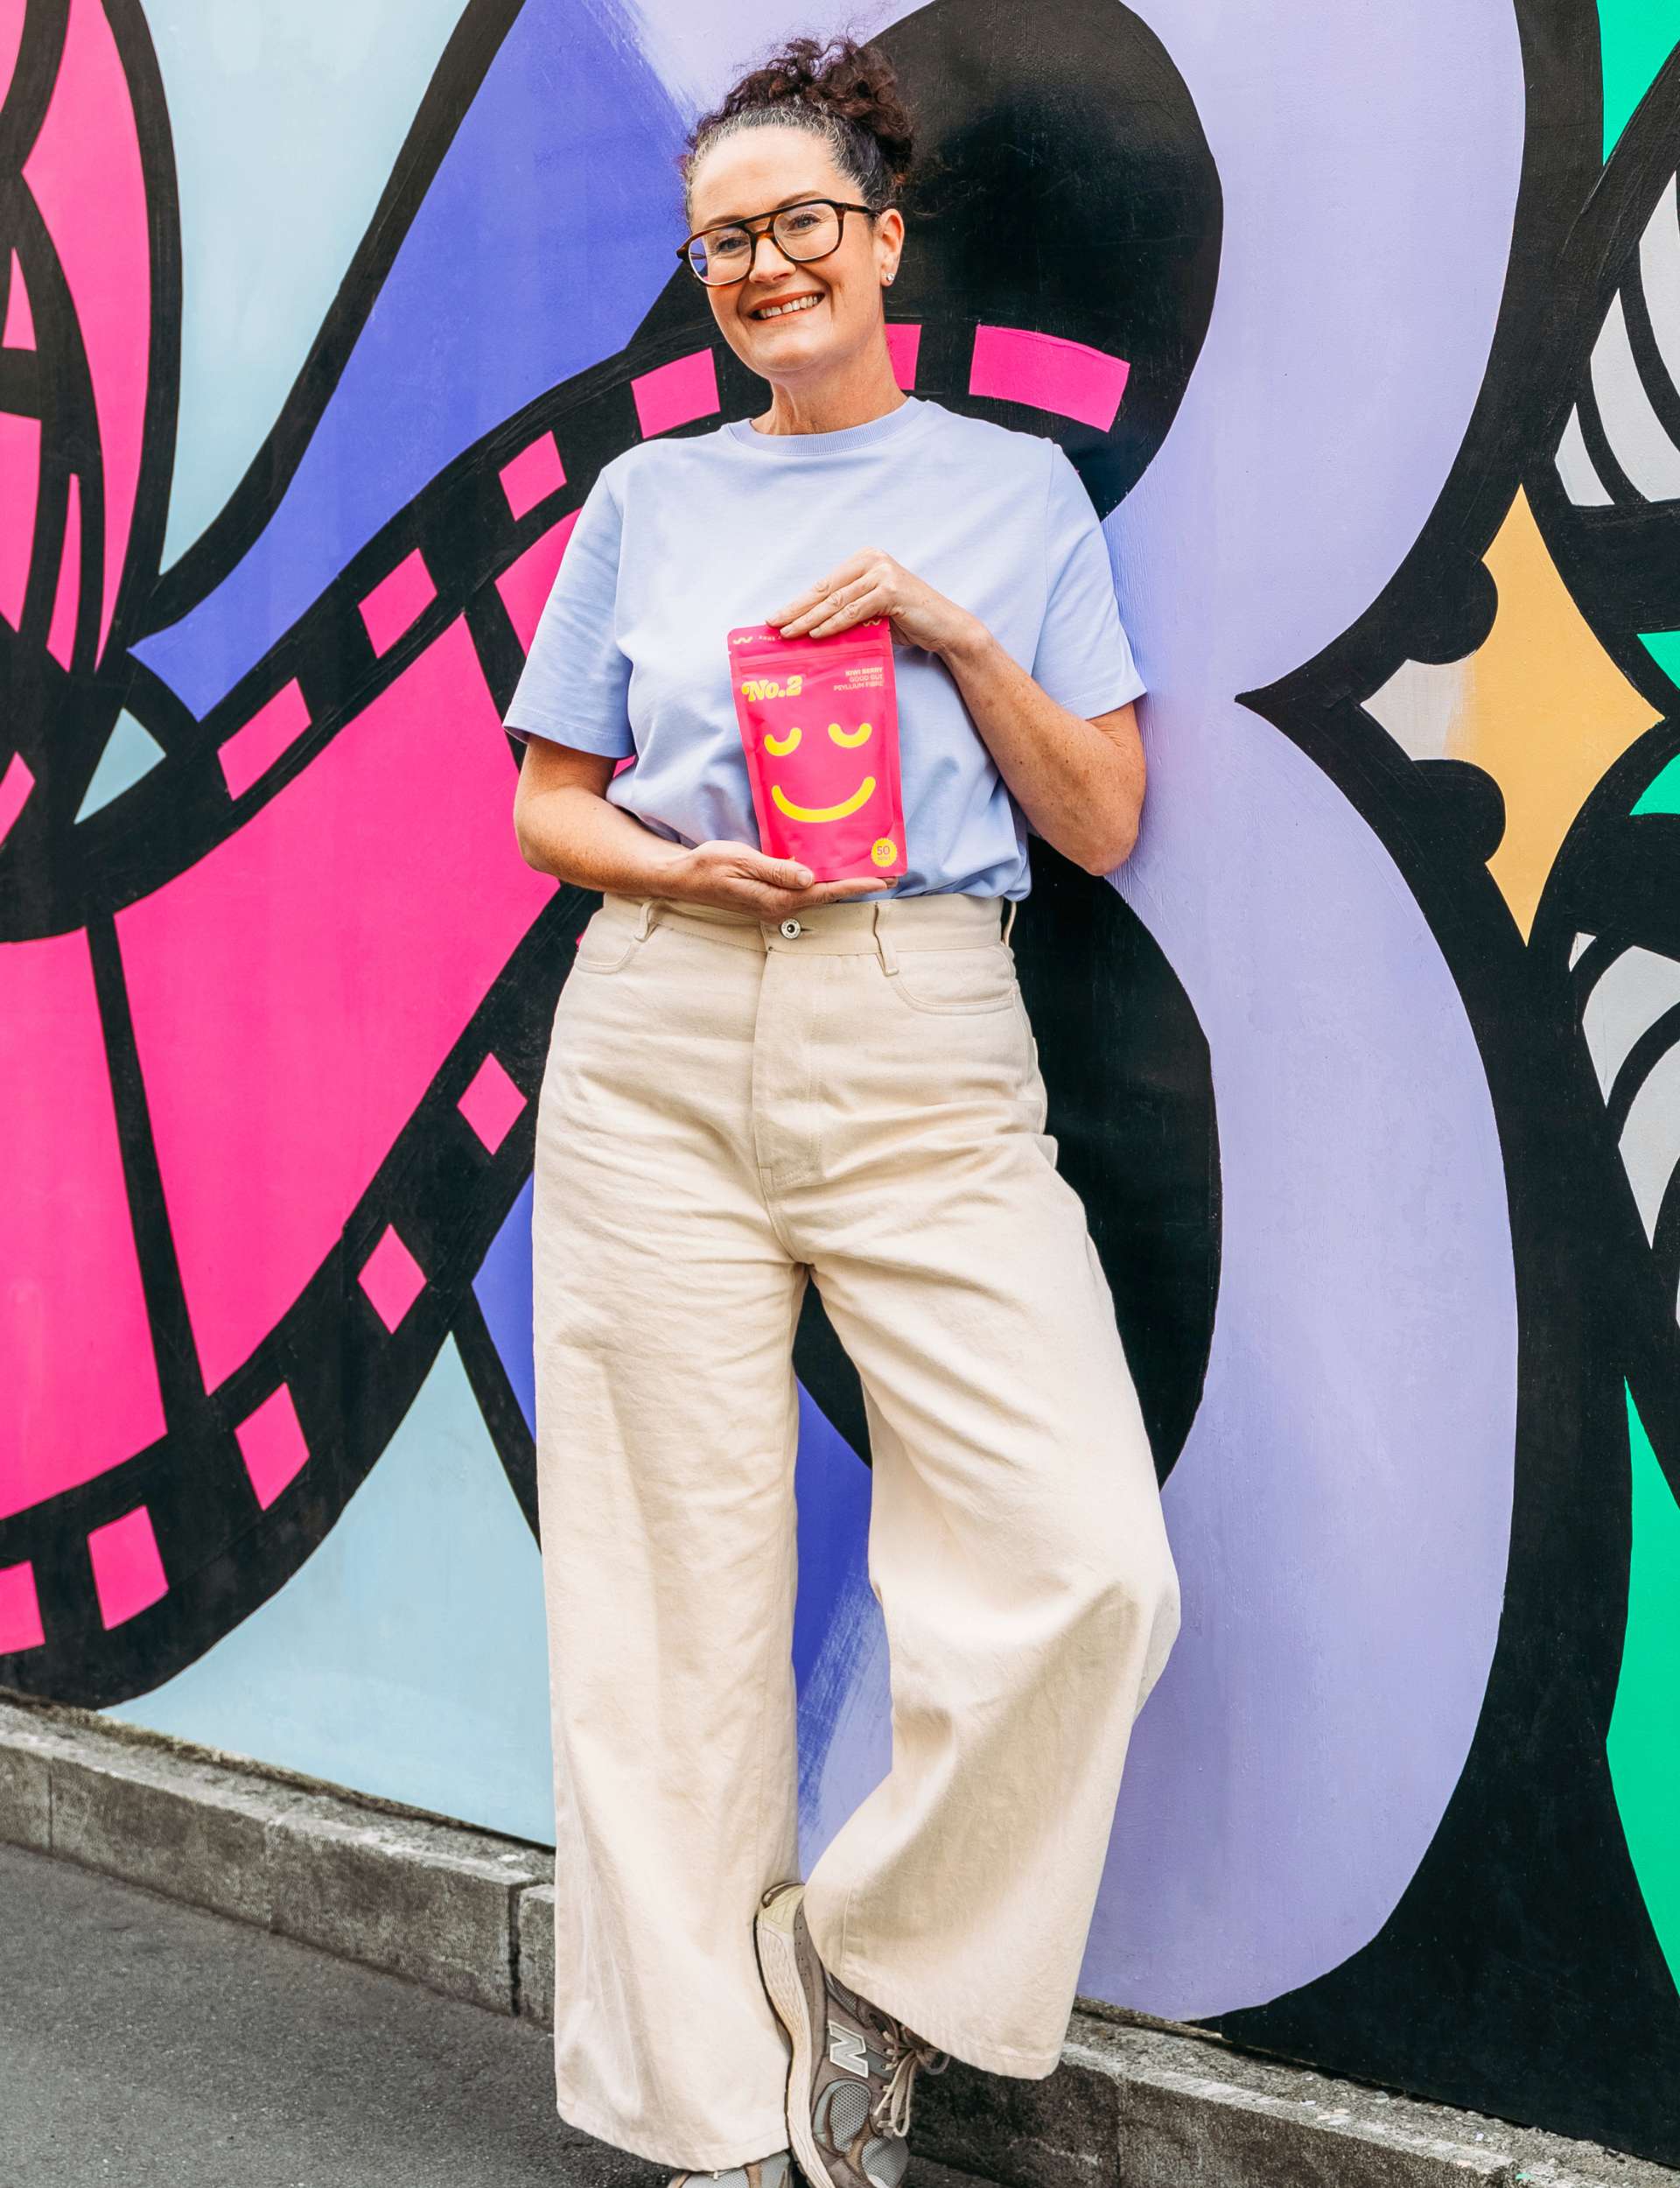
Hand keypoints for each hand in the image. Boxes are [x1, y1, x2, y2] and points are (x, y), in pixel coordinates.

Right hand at [662, 840, 888, 917]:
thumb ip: (777, 870)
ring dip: (844, 883)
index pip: (825, 891)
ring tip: (872, 871)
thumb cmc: (708, 866)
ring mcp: (776, 905)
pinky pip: (805, 891)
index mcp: (776, 899)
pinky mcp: (772, 899)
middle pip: (828, 895)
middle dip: (859, 884)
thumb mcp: (742, 861)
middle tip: (892, 872)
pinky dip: (825, 881)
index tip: (884, 879)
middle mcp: (780, 907)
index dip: (857, 884)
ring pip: (819, 894)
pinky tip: (834, 871)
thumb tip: (810, 878)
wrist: (683, 878)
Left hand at [767, 548, 985, 658]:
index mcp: (864, 559)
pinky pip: (854, 610)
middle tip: (773, 625)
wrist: (945, 628)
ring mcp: (881, 573)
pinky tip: (816, 633)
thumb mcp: (872, 612)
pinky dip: (834, 623)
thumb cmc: (908, 621)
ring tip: (788, 633)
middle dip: (797, 609)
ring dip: (809, 619)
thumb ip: (847, 611)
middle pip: (826, 589)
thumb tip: (810, 627)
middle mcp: (872, 560)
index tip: (776, 617)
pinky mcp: (890, 590)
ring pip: (836, 600)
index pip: (825, 584)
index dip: (798, 602)